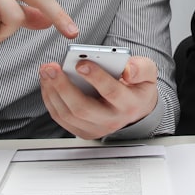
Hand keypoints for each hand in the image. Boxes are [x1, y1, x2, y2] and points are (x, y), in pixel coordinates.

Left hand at [39, 55, 158, 139]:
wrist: (136, 107)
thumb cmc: (138, 86)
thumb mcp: (148, 73)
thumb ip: (141, 68)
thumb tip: (128, 70)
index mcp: (129, 104)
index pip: (111, 92)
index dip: (95, 77)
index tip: (81, 63)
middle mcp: (112, 120)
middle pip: (83, 108)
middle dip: (63, 86)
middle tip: (51, 67)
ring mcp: (96, 129)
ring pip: (68, 114)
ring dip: (52, 92)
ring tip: (46, 71)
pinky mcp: (84, 131)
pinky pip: (62, 118)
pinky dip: (51, 100)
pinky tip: (47, 82)